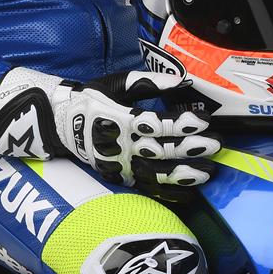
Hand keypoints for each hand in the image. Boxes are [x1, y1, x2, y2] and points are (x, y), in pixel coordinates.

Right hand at [0, 67, 219, 196]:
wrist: (57, 124)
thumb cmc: (90, 98)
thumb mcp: (115, 83)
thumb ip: (148, 83)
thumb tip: (181, 80)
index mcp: (119, 119)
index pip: (154, 123)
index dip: (179, 123)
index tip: (202, 121)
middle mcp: (119, 145)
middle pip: (159, 150)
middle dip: (189, 149)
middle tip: (215, 146)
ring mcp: (118, 165)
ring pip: (154, 175)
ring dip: (183, 175)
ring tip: (207, 173)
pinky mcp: (117, 178)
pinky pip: (145, 189)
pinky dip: (167, 193)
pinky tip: (188, 193)